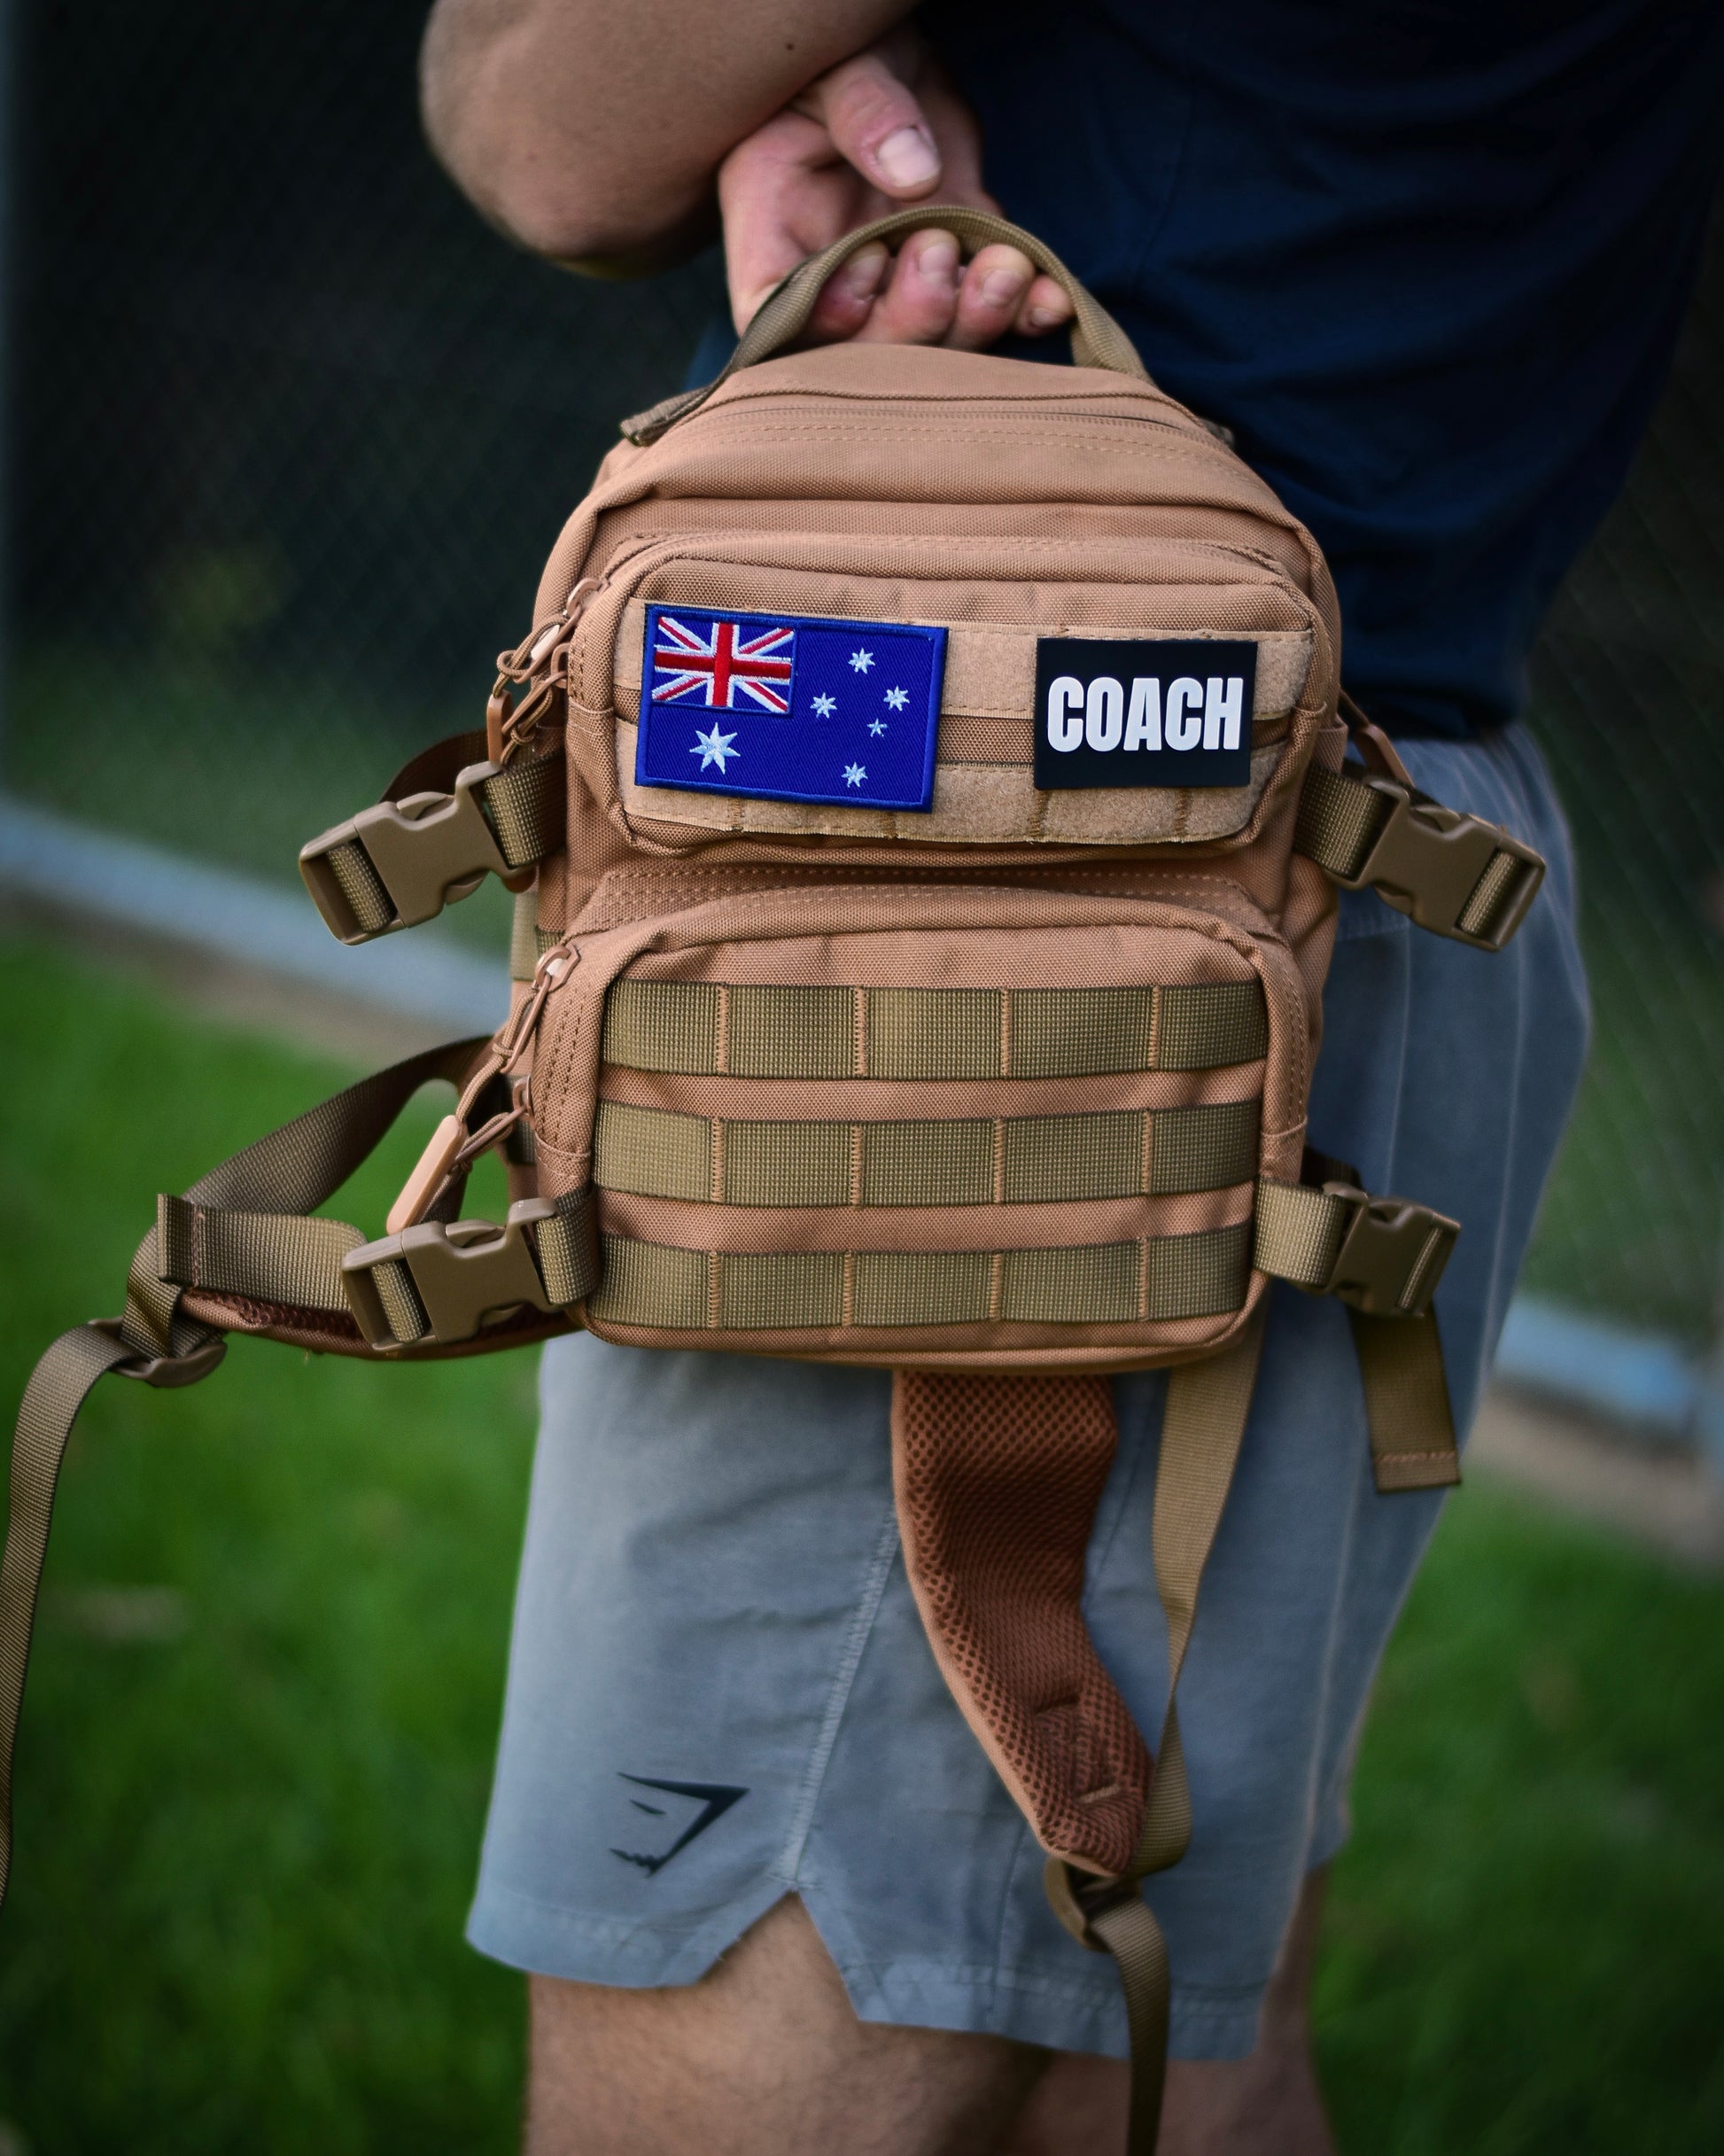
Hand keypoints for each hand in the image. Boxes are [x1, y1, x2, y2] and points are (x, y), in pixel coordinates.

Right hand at [716, 27, 1072, 349]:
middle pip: (859, 352)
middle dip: (910, 325)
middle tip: (939, 254)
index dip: (822, 321)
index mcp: (774, 229)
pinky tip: (1051, 296)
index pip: (774, 314)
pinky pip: (992, 316)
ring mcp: (898, 286)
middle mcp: (833, 275)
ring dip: (974, 323)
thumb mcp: (841, 67)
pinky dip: (1025, 314)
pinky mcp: (959, 274)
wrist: (901, 62)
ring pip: (931, 346)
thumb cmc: (845, 59)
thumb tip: (913, 173)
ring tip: (1006, 268)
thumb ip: (864, 112)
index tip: (868, 260)